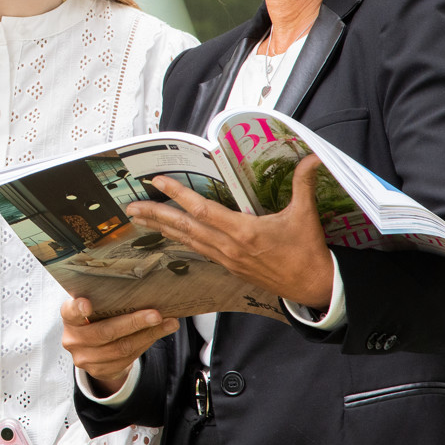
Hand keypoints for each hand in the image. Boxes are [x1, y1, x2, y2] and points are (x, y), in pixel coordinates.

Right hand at [60, 298, 176, 394]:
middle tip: (156, 315)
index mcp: (70, 318)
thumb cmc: (97, 319)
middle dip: (134, 323)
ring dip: (148, 334)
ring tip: (168, 323)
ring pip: (122, 348)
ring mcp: (85, 358)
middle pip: (106, 332)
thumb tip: (143, 292)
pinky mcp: (100, 371)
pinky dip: (146, 343)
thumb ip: (107, 302)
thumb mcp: (95, 309)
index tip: (87, 304)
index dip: (78, 308)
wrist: (92, 349)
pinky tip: (159, 333)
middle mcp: (73, 339)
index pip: (71, 312)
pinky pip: (128, 359)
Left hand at [126, 155, 333, 307]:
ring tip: (139, 218)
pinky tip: (169, 233)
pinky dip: (180, 239)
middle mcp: (229, 246)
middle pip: (185, 227)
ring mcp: (227, 259)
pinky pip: (198, 250)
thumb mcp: (306, 215)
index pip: (202, 210)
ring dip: (162, 228)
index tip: (158, 181)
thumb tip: (313, 157)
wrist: (313, 287)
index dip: (178, 194)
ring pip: (187, 240)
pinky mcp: (229, 267)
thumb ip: (303, 183)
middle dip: (156, 215)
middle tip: (131, 206)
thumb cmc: (308, 251)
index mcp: (244, 231)